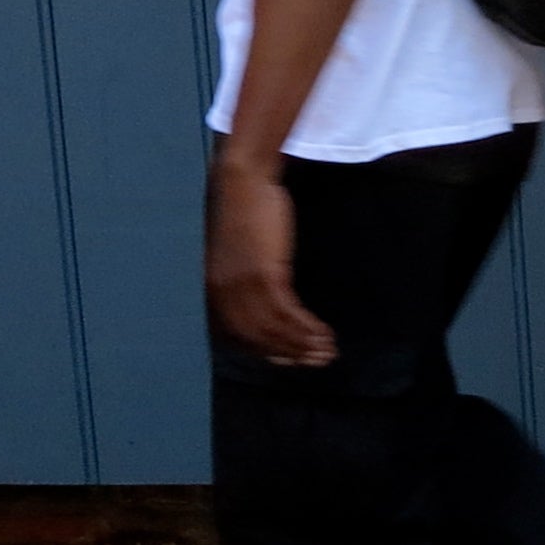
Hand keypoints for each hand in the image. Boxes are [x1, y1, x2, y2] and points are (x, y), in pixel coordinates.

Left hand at [204, 156, 333, 366]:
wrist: (242, 182)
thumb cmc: (243, 212)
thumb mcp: (238, 252)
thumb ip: (245, 278)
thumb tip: (268, 303)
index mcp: (216, 290)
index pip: (242, 337)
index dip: (271, 353)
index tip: (294, 362)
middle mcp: (225, 292)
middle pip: (260, 338)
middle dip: (292, 354)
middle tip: (319, 361)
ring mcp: (243, 284)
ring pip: (275, 328)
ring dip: (304, 343)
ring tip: (328, 350)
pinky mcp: (264, 273)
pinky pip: (287, 312)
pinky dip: (306, 327)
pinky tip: (323, 331)